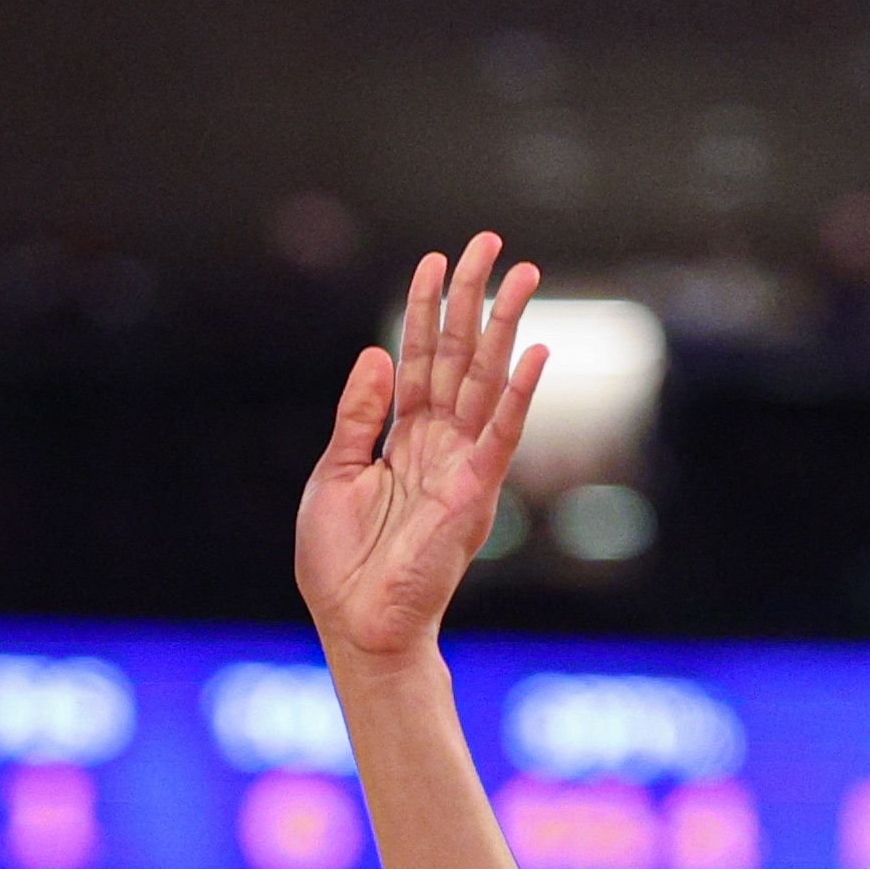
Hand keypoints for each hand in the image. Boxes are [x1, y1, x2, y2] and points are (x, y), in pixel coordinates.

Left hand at [296, 235, 544, 664]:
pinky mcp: (475, 494)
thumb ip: (358, 417)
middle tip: (489, 242)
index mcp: (403, 439)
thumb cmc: (342, 565)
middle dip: (473, 299)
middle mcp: (439, 444)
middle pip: (460, 356)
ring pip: (487, 381)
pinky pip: (502, 435)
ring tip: (524, 273)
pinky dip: (520, 394)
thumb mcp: (334, 477)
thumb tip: (378, 352)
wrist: (357, 626)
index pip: (419, 360)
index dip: (424, 311)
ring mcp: (462, 466)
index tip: (434, 262)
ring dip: (506, 326)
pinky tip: (534, 351)